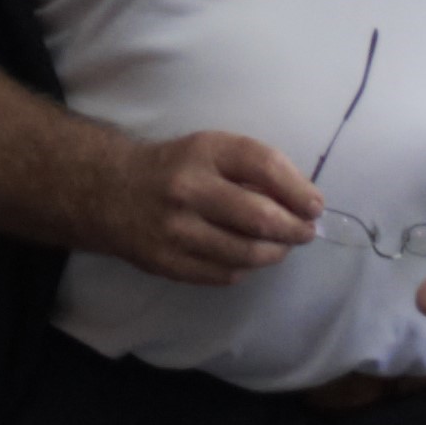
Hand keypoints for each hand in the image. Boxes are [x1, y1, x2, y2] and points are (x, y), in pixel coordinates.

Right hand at [87, 130, 319, 284]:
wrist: (110, 193)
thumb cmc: (175, 167)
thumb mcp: (209, 150)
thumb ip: (252, 169)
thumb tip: (303, 200)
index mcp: (204, 151)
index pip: (264, 166)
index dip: (298, 189)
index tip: (315, 205)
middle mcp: (188, 189)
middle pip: (260, 217)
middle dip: (294, 229)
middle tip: (305, 232)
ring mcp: (176, 230)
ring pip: (246, 253)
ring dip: (275, 253)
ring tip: (280, 247)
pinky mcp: (168, 263)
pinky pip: (224, 274)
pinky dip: (245, 268)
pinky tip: (246, 258)